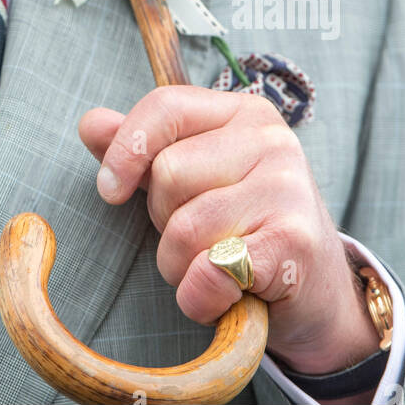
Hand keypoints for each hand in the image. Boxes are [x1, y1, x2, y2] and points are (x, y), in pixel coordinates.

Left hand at [78, 86, 379, 379]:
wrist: (314, 292)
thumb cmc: (242, 226)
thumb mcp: (193, 178)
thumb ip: (144, 149)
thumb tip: (90, 123)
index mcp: (242, 112)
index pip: (165, 106)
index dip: (125, 148)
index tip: (109, 190)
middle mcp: (272, 140)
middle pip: (168, 173)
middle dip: (163, 221)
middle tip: (197, 239)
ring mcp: (288, 188)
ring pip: (185, 228)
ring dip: (181, 266)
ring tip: (212, 268)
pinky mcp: (294, 242)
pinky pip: (210, 272)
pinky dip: (201, 298)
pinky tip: (225, 296)